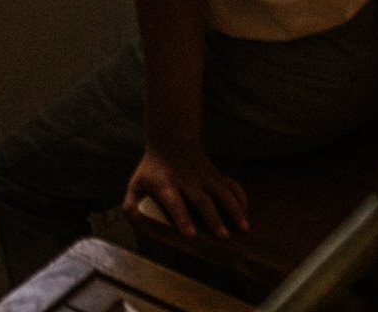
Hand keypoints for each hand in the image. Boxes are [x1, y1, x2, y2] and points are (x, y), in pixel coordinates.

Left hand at [126, 144, 248, 238]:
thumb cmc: (151, 170)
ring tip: (244, 228)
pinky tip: (246, 211)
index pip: (174, 202)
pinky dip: (241, 197)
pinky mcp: (215, 173)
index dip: (182, 218)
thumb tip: (136, 221)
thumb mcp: (136, 184)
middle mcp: (186, 180)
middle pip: (202, 200)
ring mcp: (203, 176)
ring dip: (234, 209)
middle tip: (223, 237)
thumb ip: (131, 205)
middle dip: (213, 218)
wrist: (170, 141)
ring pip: (222, 191)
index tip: (191, 235)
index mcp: (166, 184)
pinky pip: (231, 184)